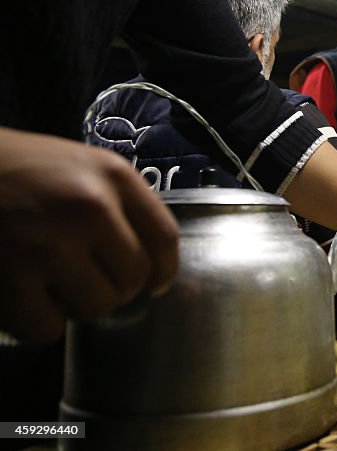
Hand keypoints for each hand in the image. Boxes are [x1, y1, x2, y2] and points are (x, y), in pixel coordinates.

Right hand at [0, 128, 178, 342]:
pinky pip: (48, 328)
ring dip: (77, 305)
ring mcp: (49, 244)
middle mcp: (88, 207)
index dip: (164, 270)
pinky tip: (25, 297)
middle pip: (133, 279)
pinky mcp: (11, 279)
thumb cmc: (19, 169)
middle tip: (88, 279)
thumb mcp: (82, 165)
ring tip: (52, 281)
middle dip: (115, 287)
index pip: (164, 238)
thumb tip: (151, 265)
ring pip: (96, 307)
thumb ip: (120, 204)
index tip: (156, 283)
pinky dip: (38, 322)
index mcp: (111, 176)